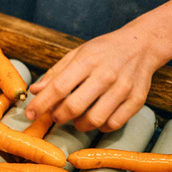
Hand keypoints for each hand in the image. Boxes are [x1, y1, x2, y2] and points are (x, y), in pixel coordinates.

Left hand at [25, 23, 167, 131]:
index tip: (29, 114)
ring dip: (78, 125)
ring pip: (94, 120)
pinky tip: (97, 118)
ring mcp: (123, 88)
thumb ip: (56, 73)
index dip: (41, 104)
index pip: (58, 87)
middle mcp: (106, 74)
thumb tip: (35, 91)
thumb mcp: (78, 54)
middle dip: (58, 116)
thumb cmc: (104, 50)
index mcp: (87, 60)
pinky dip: (101, 127)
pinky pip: (113, 124)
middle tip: (55, 116)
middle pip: (74, 107)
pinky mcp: (137, 100)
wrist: (142, 45)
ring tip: (76, 119)